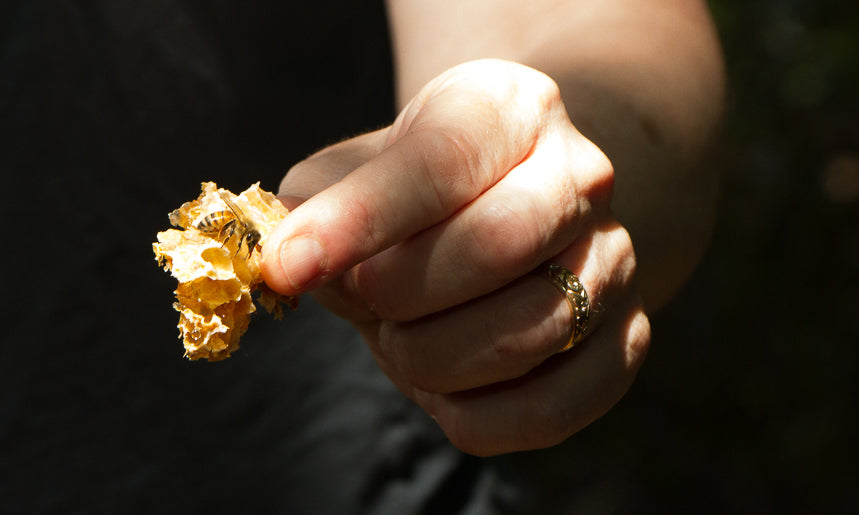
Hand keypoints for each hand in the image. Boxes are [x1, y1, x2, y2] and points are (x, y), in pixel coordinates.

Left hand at [261, 59, 649, 455]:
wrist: (503, 211)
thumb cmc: (414, 195)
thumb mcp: (354, 174)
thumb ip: (316, 209)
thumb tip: (291, 266)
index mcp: (513, 108)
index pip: (439, 163)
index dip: (358, 222)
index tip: (290, 266)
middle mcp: (581, 176)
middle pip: (497, 246)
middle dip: (401, 296)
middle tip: (367, 301)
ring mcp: (614, 259)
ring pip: (527, 334)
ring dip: (432, 360)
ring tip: (403, 342)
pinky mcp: (628, 338)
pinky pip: (555, 408)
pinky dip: (478, 418)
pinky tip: (444, 390)